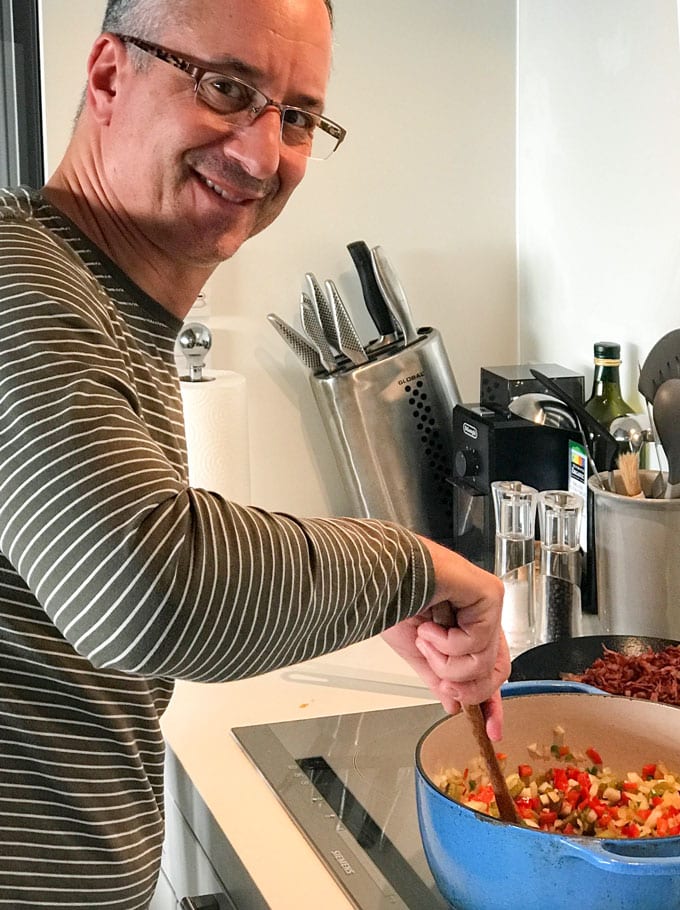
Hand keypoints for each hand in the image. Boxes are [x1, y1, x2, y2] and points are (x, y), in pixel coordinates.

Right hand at [381, 538, 509, 739]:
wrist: (379, 575)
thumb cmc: (390, 597)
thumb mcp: (415, 650)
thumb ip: (437, 676)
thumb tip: (453, 703)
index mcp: (465, 626)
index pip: (489, 671)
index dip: (492, 704)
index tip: (492, 732)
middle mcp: (481, 615)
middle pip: (496, 671)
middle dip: (467, 686)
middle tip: (443, 682)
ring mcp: (487, 604)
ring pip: (485, 662)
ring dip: (448, 662)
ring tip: (425, 641)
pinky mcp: (489, 594)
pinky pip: (479, 640)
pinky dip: (447, 643)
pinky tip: (430, 625)